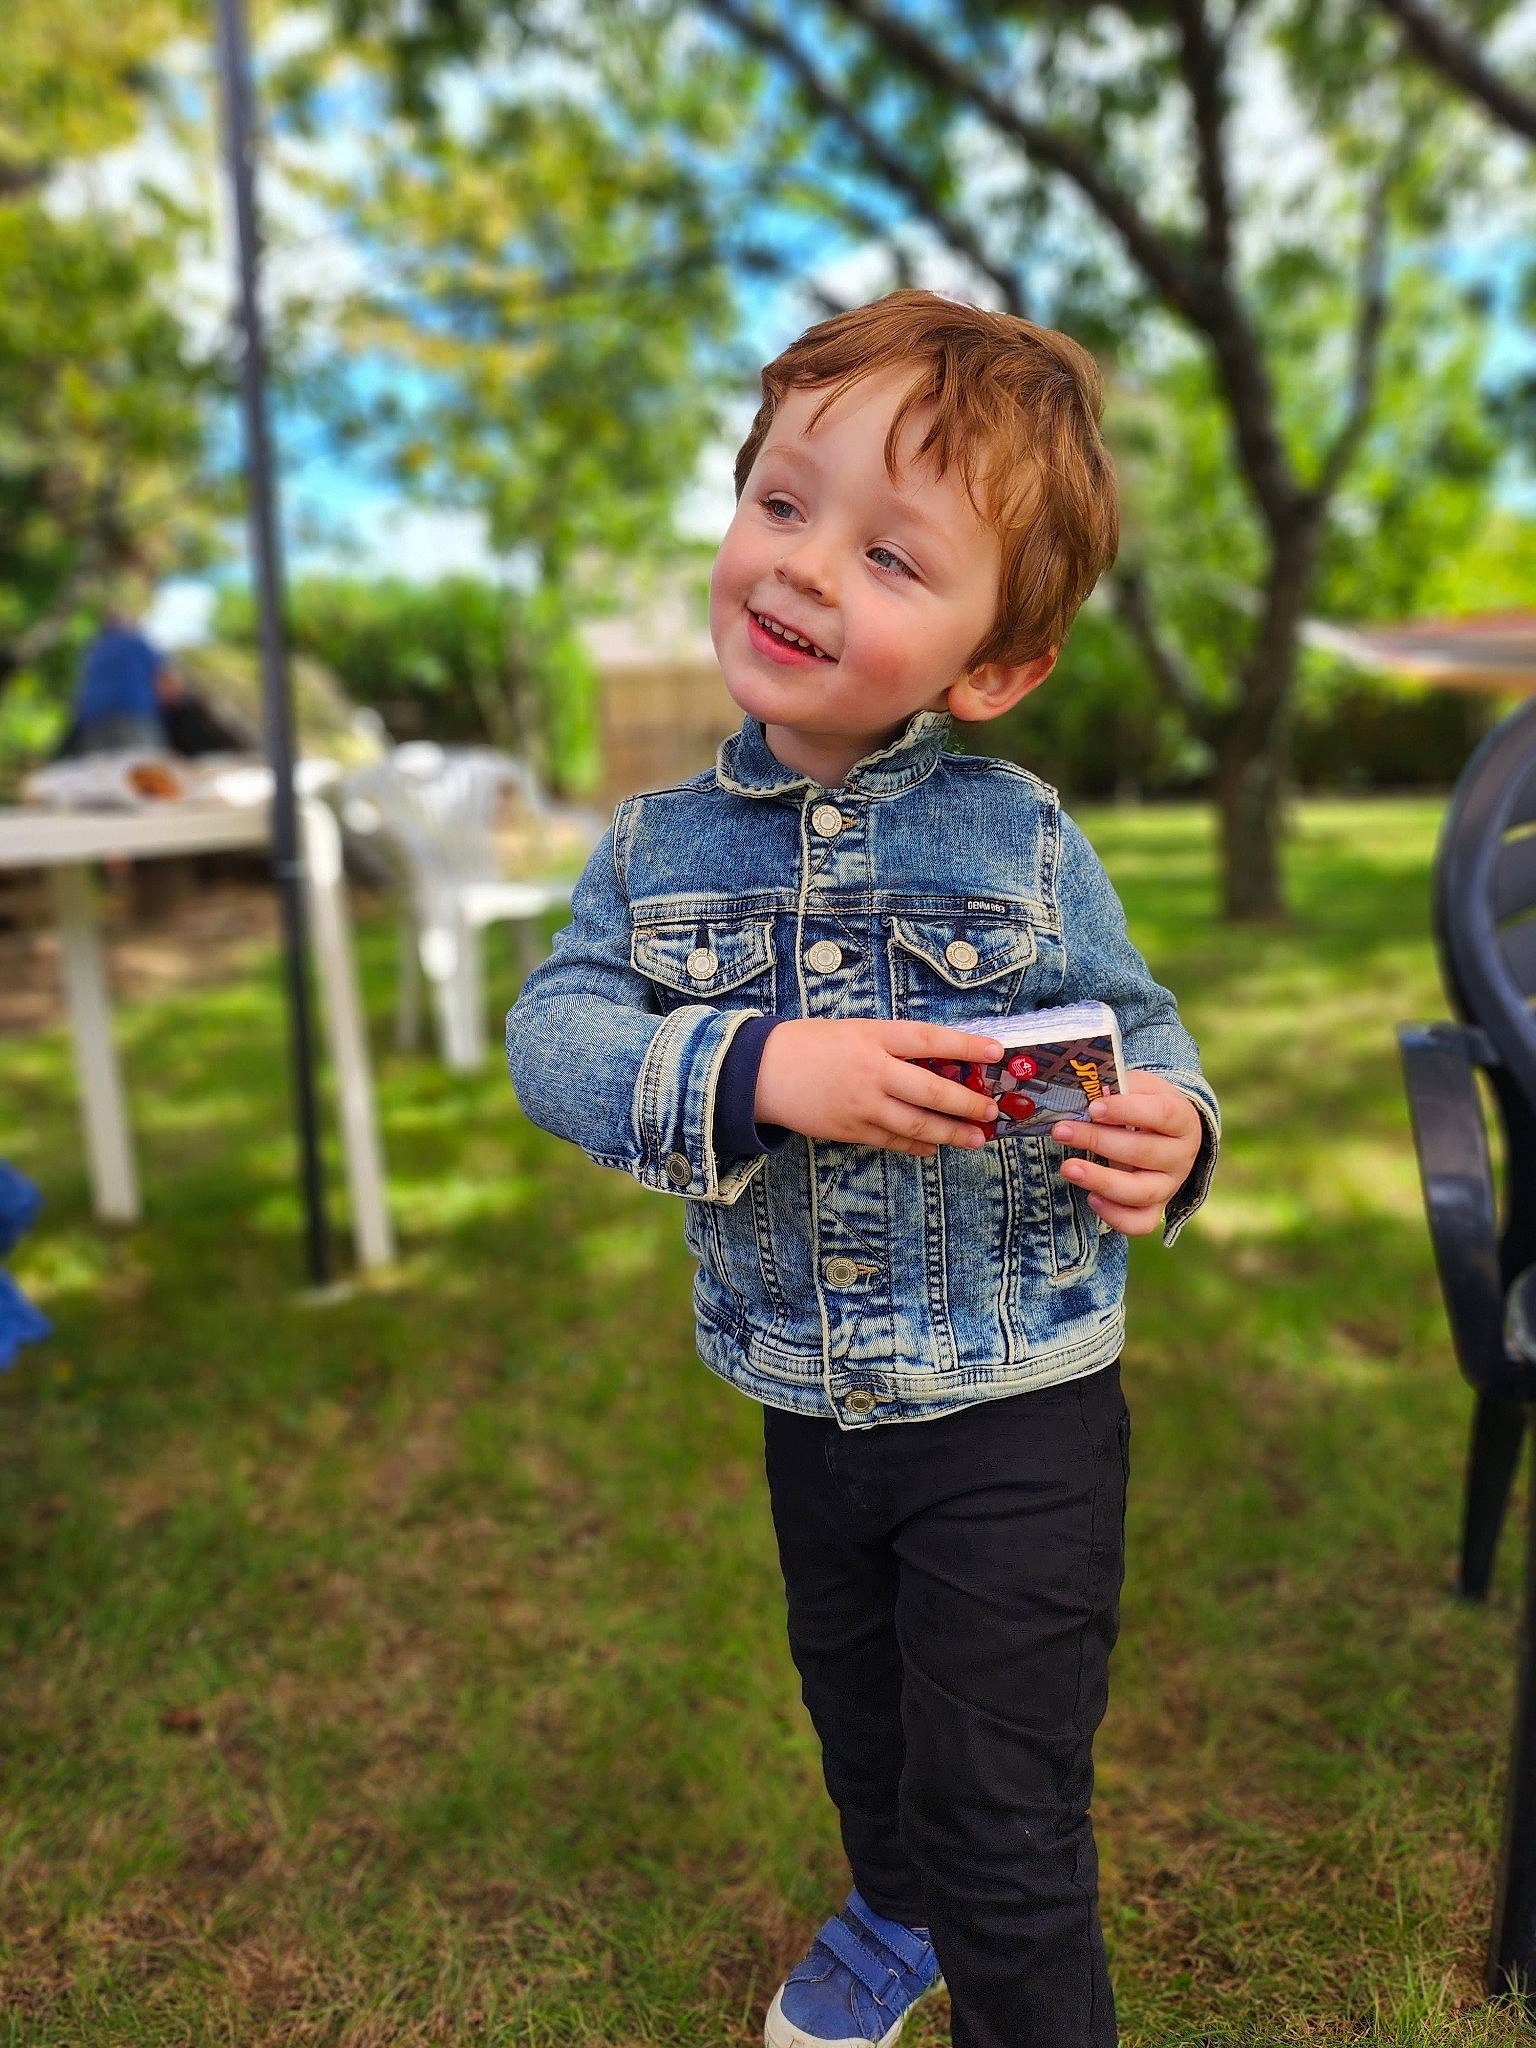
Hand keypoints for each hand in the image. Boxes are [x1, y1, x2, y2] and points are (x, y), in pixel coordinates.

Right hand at [755, 1018, 1004, 1156]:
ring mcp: (861, 1104)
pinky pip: (892, 1141)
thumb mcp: (855, 1030)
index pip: (931, 1039)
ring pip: (916, 1124)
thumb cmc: (811, 1044)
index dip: (967, 1045)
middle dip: (966, 1103)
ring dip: (950, 1133)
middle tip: (990, 1111)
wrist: (761, 1071)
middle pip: (931, 1090)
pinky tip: (935, 1147)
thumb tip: (940, 1060)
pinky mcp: (850, 1130)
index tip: (998, 1052)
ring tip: (975, 1139)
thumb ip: (893, 1044)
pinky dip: (918, 1146)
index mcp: (874, 1036)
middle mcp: (871, 1070)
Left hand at [1051, 1070, 1202, 1235]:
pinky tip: (1091, 1199)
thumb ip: (1119, 1087)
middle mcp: (1181, 1155)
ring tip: (1068, 1168)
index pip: (1161, 1114)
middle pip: (1143, 1152)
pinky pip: (1141, 1222)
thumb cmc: (1147, 1105)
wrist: (1169, 1132)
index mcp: (1182, 1119)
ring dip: (1101, 1180)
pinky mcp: (1157, 1208)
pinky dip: (1116, 1216)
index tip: (1093, 1108)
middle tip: (1062, 1131)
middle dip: (1098, 1141)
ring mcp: (1170, 1185)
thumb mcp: (1140, 1087)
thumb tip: (1089, 1093)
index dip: (1127, 1111)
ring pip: (1141, 1191)